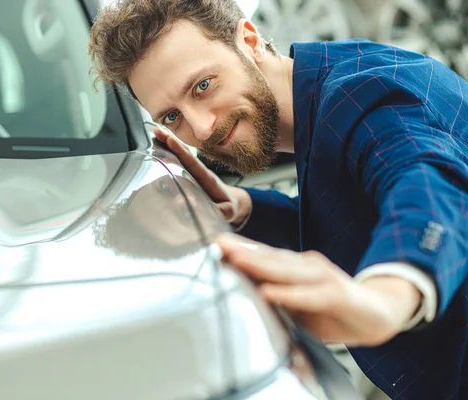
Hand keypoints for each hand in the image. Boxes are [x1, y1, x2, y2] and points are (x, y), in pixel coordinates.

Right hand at [153, 125, 250, 223]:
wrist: (230, 202)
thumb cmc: (227, 207)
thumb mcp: (226, 212)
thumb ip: (219, 210)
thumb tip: (207, 209)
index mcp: (207, 179)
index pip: (193, 163)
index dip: (182, 152)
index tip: (171, 140)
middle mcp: (199, 172)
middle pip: (184, 154)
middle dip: (171, 141)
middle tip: (158, 130)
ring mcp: (193, 172)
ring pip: (180, 155)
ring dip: (168, 143)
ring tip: (156, 131)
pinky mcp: (188, 174)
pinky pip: (178, 161)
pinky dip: (168, 151)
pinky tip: (158, 143)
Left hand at [215, 233, 421, 346]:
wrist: (380, 313)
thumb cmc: (333, 309)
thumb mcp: (297, 305)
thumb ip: (275, 298)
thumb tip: (243, 298)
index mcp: (295, 267)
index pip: (263, 256)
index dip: (239, 249)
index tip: (213, 244)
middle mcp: (307, 266)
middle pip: (270, 258)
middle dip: (242, 251)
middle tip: (217, 244)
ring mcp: (323, 278)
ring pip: (286, 270)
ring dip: (260, 265)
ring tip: (236, 260)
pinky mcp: (338, 295)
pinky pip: (309, 295)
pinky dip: (288, 295)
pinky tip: (270, 293)